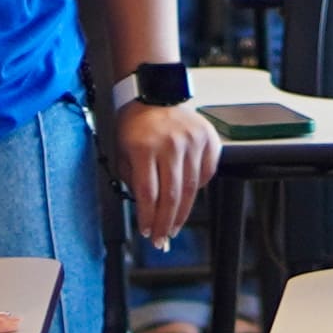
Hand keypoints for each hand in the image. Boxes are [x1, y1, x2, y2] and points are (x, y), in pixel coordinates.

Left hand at [112, 96, 219, 240]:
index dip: (148, 218)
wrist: (156, 94)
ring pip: (191, 189)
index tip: (147, 231)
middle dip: (166, 222)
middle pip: (172, 196)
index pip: (149, 194)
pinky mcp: (208, 139)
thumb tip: (147, 209)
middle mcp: (171, 145)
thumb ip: (134, 180)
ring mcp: (193, 141)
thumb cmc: (136, 125)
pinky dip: (198, 188)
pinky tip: (188, 198)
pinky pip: (206, 173)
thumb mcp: (124, 151)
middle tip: (162, 238)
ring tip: (174, 226)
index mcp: (145, 148)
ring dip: (183, 213)